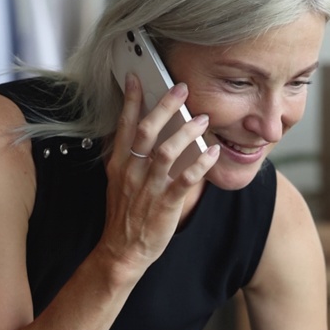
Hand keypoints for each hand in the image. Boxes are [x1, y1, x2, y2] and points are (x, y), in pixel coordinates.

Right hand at [100, 74, 219, 275]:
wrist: (122, 251)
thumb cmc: (124, 217)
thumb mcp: (116, 183)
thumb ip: (125, 158)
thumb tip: (132, 133)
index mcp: (119, 165)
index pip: (124, 126)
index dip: (130, 100)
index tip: (137, 78)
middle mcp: (132, 172)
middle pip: (146, 131)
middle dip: (165, 106)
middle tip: (181, 89)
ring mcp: (149, 188)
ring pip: (167, 152)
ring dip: (186, 132)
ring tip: (203, 119)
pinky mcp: (166, 204)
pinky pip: (186, 179)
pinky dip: (200, 164)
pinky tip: (212, 153)